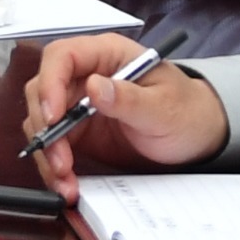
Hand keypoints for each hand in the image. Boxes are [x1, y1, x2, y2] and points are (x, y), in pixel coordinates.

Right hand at [19, 36, 228, 192]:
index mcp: (106, 55)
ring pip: (42, 121)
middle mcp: (86, 75)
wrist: (196, 136)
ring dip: (47, 152)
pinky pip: (54, 145)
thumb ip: (130, 98)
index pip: (62, 56)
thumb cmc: (186, 111)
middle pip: (43, 90)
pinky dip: (54, 166)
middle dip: (46, 127)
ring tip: (65, 180)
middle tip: (61, 160)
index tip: (54, 118)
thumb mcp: (164, 106)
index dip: (50, 84)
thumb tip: (94, 87)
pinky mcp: (78, 130)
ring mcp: (78, 103)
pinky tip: (67, 184)